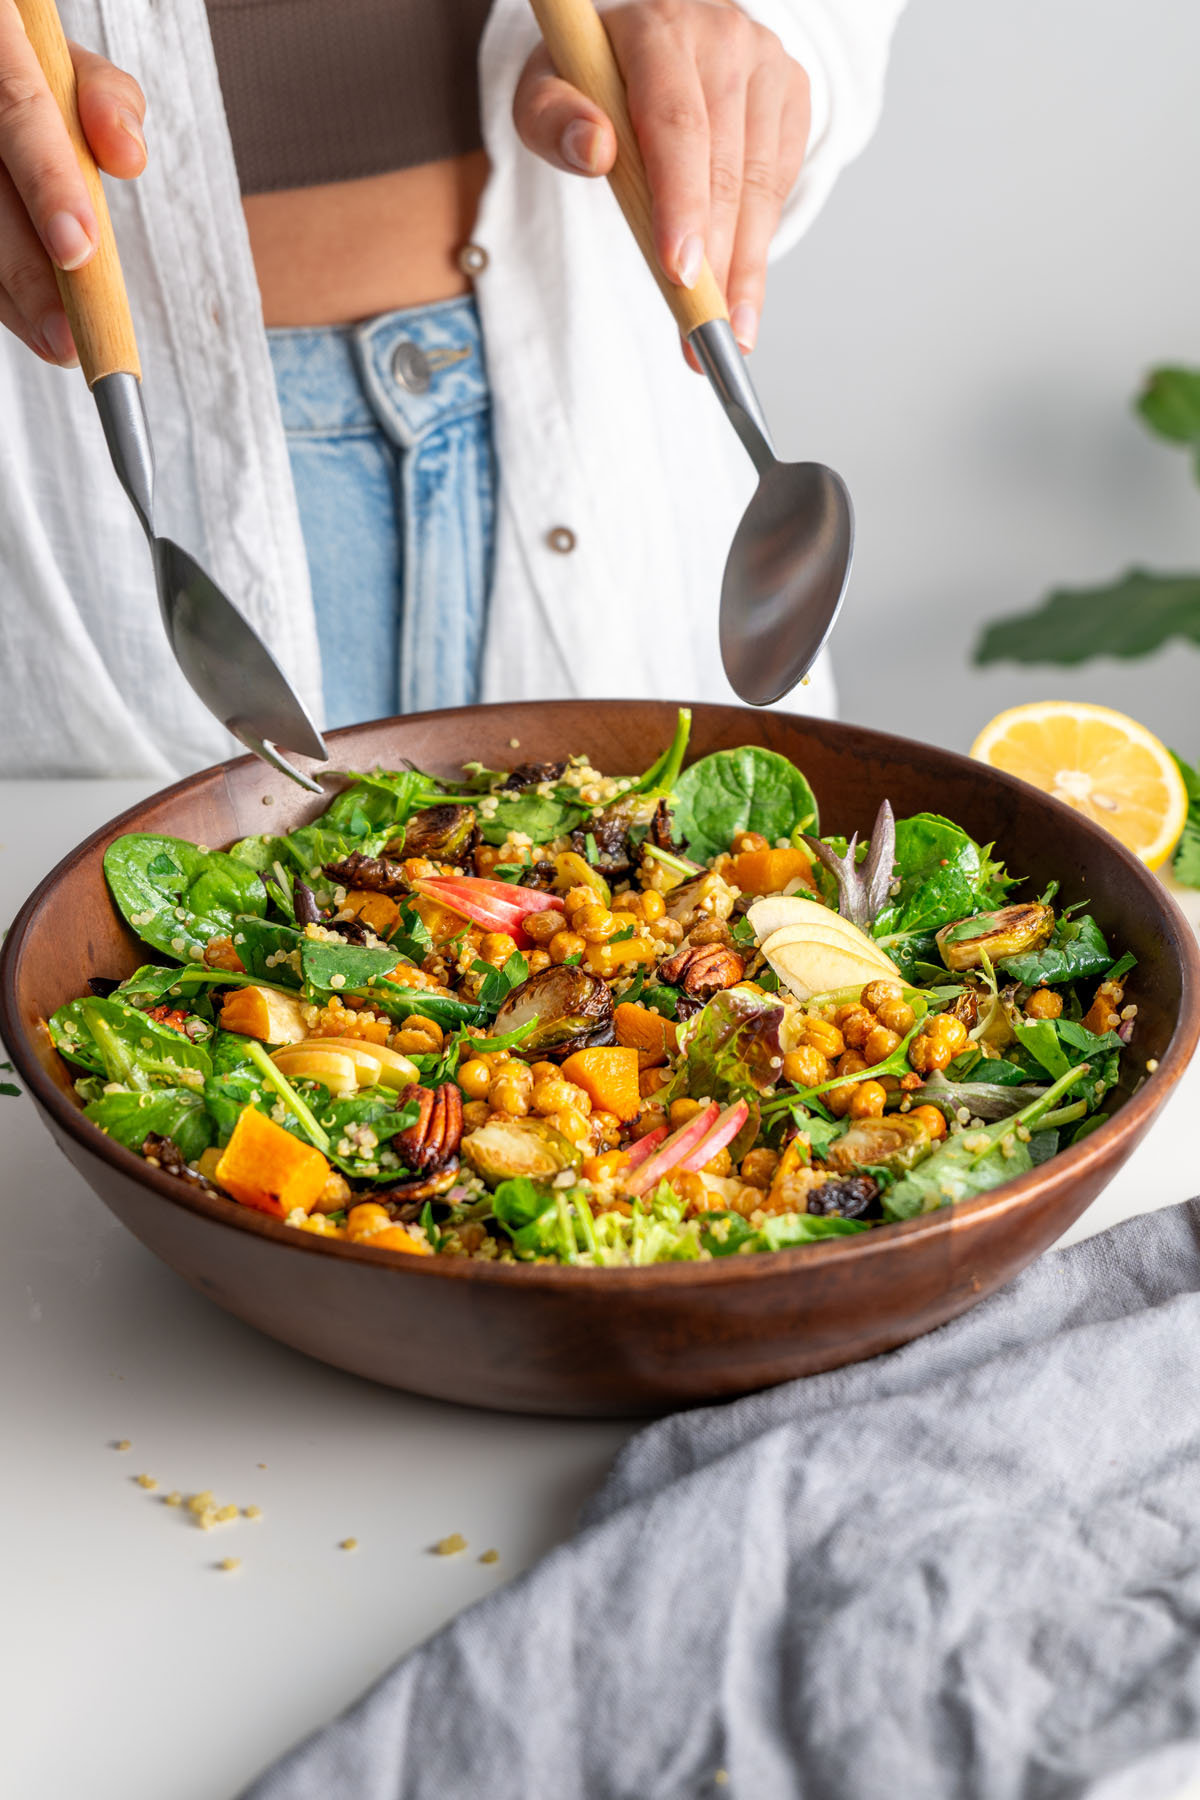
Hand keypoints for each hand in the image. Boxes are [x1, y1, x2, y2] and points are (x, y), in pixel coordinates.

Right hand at [0, 3, 144, 363]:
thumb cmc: (31, 66)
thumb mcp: (72, 66)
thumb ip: (107, 99)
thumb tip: (126, 159)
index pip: (18, 112)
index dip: (47, 184)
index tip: (78, 250)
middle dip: (27, 275)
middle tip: (68, 341)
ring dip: (10, 296)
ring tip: (56, 344)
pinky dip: (1, 289)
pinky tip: (29, 320)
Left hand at [514, 0, 809, 352]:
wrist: (645, 42)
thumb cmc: (590, 78)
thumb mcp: (545, 90)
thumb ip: (551, 119)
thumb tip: (593, 150)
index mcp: (658, 28)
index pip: (676, 124)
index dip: (682, 204)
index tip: (680, 274)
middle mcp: (722, 36)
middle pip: (727, 166)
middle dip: (718, 260)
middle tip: (704, 331)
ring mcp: (765, 63)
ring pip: (762, 184)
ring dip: (746, 268)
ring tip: (731, 333)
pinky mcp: (791, 94)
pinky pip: (780, 184)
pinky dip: (760, 242)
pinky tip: (741, 289)